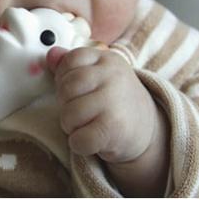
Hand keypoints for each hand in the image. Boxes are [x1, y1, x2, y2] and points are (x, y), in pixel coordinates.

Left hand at [47, 46, 158, 162]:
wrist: (147, 128)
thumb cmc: (112, 98)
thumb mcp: (97, 74)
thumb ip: (71, 64)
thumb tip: (51, 55)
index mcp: (107, 59)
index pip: (72, 59)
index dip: (64, 76)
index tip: (74, 89)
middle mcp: (112, 77)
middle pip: (67, 87)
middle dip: (64, 103)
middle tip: (77, 111)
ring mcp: (114, 102)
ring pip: (70, 113)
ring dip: (70, 125)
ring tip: (83, 125)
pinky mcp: (114, 129)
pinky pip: (80, 138)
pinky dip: (78, 144)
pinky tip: (88, 140)